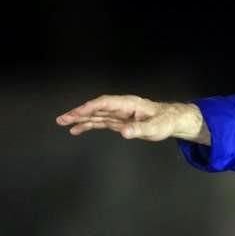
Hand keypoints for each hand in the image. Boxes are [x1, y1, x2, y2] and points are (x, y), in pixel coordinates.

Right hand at [56, 95, 210, 144]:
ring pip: (96, 115)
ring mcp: (118, 114)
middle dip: (79, 113)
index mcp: (128, 104)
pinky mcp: (118, 121)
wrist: (172, 119)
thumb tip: (125, 132)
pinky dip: (88, 125)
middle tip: (62, 119)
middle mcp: (120, 107)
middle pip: (96, 108)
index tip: (77, 113)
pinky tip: (77, 129)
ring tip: (63, 123)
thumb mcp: (155, 127)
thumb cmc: (165, 121)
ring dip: (80, 119)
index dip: (90, 107)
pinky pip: (100, 121)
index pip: (104, 103)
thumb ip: (139, 129)